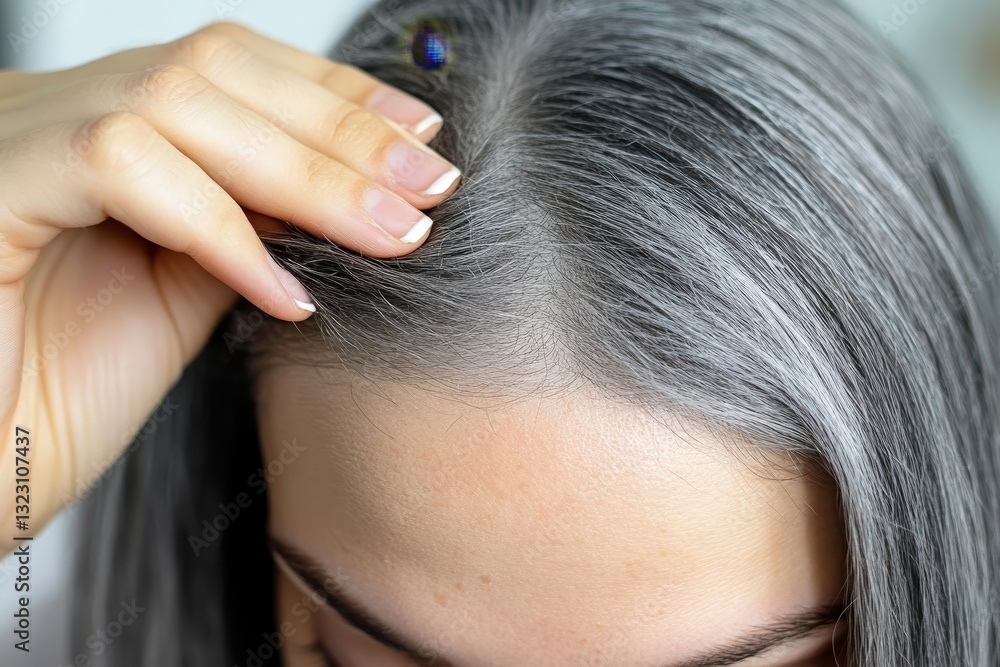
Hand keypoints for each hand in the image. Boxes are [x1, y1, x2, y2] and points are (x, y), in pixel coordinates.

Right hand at [0, 22, 460, 549]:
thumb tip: (339, 198)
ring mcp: (11, 137)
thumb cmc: (55, 398)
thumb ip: (245, 229)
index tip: (423, 136)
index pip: (231, 71)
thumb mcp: (179, 298)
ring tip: (390, 233)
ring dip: (307, 172)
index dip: (334, 96)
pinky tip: (282, 292)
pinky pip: (121, 163)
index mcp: (98, 125)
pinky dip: (220, 226)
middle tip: (431, 184)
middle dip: (342, 129)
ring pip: (181, 103)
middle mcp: (51, 110)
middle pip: (216, 70)